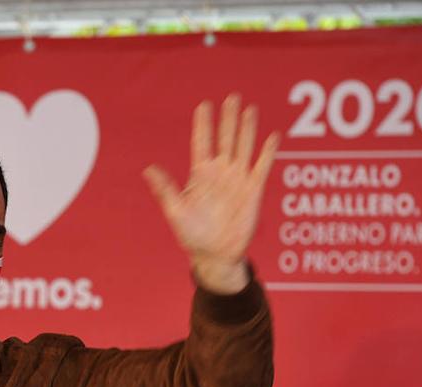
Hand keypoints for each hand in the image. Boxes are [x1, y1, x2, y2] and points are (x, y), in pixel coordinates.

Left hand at [144, 93, 280, 293]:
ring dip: (246, 129)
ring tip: (248, 108)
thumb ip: (165, 189)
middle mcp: (219, 173)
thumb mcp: (175, 211)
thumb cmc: (191, 235)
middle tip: (231, 97)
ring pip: (243, 147)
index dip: (203, 125)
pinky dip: (267, 152)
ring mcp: (237, 180)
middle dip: (227, 119)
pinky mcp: (253, 191)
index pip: (201, 144)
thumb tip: (148, 169)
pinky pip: (262, 167)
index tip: (203, 105)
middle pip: (225, 139)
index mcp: (200, 176)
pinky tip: (273, 136)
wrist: (215, 255)